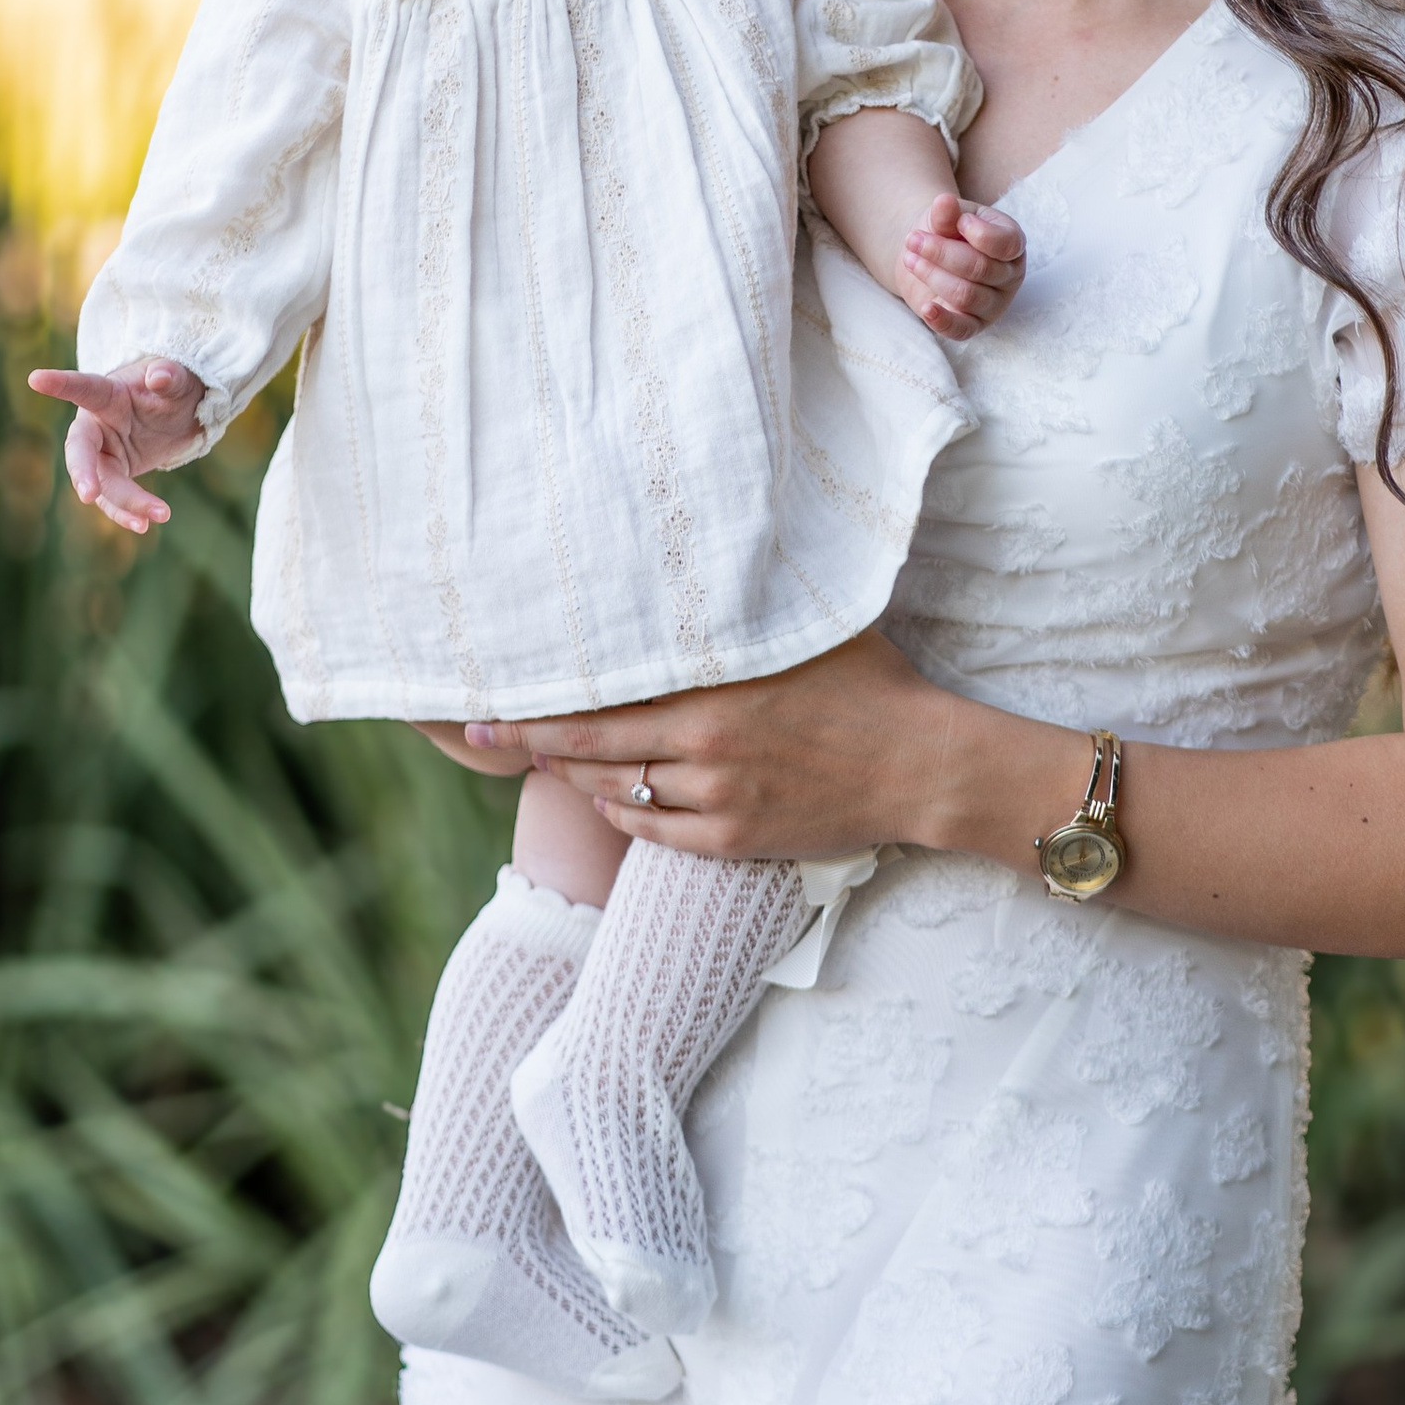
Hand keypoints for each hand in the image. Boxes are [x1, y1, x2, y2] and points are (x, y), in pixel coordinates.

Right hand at [26, 356, 204, 534]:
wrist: (182, 411)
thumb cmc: (172, 387)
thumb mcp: (179, 377)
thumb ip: (170, 375)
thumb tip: (160, 377)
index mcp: (108, 395)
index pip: (83, 387)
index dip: (60, 383)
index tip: (36, 378)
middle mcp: (98, 426)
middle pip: (80, 450)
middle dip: (82, 472)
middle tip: (88, 493)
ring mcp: (104, 454)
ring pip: (102, 484)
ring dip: (125, 503)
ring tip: (156, 516)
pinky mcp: (114, 475)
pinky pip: (114, 499)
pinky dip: (127, 513)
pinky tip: (142, 525)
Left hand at [474, 627, 981, 864]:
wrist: (920, 762)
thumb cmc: (868, 681)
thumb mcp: (803, 628)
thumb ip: (739, 612)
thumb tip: (698, 565)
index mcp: (714, 686)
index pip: (604, 693)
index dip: (543, 697)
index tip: (496, 692)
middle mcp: (705, 743)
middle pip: (591, 745)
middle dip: (530, 739)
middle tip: (484, 732)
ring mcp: (718, 797)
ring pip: (619, 790)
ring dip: (577, 776)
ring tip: (546, 760)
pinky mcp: (736, 838)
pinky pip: (655, 833)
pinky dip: (623, 814)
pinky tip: (609, 797)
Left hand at [897, 191, 1024, 341]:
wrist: (928, 254)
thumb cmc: (945, 231)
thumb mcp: (947, 217)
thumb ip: (948, 213)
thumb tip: (944, 201)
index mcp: (1013, 243)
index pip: (1005, 244)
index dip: (978, 232)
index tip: (956, 221)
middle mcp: (1009, 276)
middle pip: (979, 269)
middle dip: (940, 252)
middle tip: (912, 239)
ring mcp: (993, 303)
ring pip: (965, 295)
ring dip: (932, 275)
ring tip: (910, 259)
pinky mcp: (973, 325)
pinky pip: (962, 330)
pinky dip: (942, 321)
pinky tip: (926, 308)